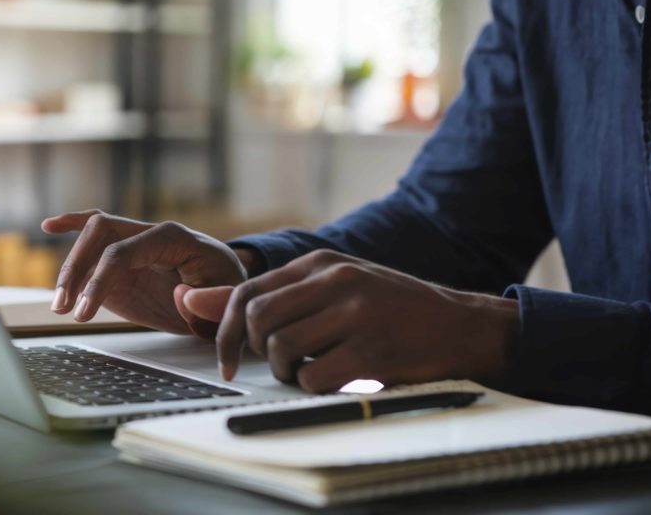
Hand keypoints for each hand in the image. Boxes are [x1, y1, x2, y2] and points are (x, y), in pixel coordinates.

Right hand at [41, 210, 249, 335]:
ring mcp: (134, 244)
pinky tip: (50, 226)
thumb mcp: (229, 301)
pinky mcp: (123, 259)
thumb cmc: (228, 291)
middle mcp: (150, 234)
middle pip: (101, 233)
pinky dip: (72, 225)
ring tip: (58, 305)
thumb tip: (183, 294)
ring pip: (91, 237)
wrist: (225, 290)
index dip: (100, 279)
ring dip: (70, 269)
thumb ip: (211, 300)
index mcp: (175, 238)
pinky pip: (95, 234)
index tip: (85, 311)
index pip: (126, 250)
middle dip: (78, 269)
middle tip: (66, 307)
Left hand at [193, 249, 518, 391]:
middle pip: (257, 319)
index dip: (225, 329)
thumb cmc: (390, 309)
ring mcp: (356, 313)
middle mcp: (336, 280)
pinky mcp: (372, 350)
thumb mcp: (334, 288)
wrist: (460, 325)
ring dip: (287, 372)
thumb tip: (190, 300)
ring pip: (281, 348)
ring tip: (311, 371)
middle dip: (256, 352)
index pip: (246, 290)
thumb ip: (272, 295)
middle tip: (282, 364)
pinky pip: (313, 378)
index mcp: (320, 263)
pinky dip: (313, 389)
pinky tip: (335, 380)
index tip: (227, 359)